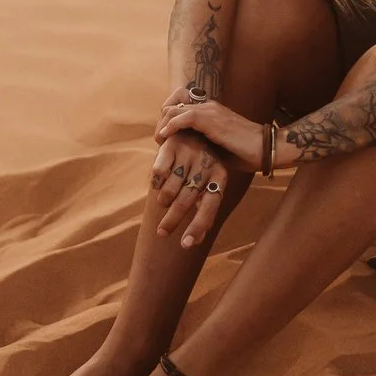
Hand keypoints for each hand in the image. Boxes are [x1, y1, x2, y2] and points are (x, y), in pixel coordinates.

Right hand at [147, 126, 230, 248]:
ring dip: (163, 201)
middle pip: (185, 201)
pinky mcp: (171, 146)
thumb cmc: (202, 168)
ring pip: (170, 190)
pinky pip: (158, 173)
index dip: (198, 226)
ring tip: (163, 202)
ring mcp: (189, 154)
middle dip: (171, 221)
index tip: (186, 244)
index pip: (210, 207)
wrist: (195, 131)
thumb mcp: (209, 184)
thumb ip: (204, 209)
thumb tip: (195, 241)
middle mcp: (206, 164)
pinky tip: (158, 183)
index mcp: (219, 176)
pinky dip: (155, 183)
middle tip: (162, 233)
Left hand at [157, 89, 265, 175]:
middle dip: (162, 122)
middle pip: (174, 106)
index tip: (163, 138)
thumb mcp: (219, 149)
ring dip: (163, 124)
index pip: (181, 108)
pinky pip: (184, 117)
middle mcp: (209, 107)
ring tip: (159, 140)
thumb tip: (189, 163)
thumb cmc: (246, 153)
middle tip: (158, 140)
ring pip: (175, 109)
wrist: (266, 149)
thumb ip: (204, 148)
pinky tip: (165, 137)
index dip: (168, 120)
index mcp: (211, 111)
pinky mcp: (212, 120)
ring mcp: (211, 111)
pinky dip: (172, 125)